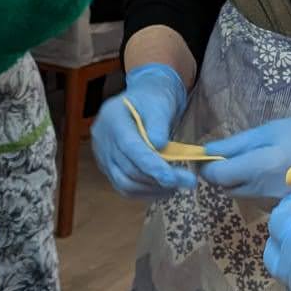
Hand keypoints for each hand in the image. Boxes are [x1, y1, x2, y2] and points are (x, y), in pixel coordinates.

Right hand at [91, 62, 194, 197]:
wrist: (142, 101)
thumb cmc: (153, 99)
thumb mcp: (159, 104)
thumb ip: (159, 124)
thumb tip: (160, 146)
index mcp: (113, 118)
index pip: (130, 148)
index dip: (151, 165)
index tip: (172, 178)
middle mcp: (103, 139)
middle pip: (128, 169)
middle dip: (159, 179)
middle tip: (188, 182)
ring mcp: (102, 155)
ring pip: (125, 183)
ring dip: (152, 189)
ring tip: (177, 186)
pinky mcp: (108, 167)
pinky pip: (124, 187)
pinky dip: (144, 191)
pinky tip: (163, 188)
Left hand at [200, 103, 290, 201]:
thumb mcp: (268, 130)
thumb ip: (234, 144)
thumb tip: (205, 153)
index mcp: (261, 167)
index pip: (217, 176)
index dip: (208, 167)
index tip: (211, 157)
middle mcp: (266, 192)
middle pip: (226, 188)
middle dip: (224, 174)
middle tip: (238, 156)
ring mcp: (276, 204)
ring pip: (241, 195)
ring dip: (241, 181)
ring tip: (263, 163)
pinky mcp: (284, 209)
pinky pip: (257, 200)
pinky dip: (257, 189)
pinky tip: (275, 175)